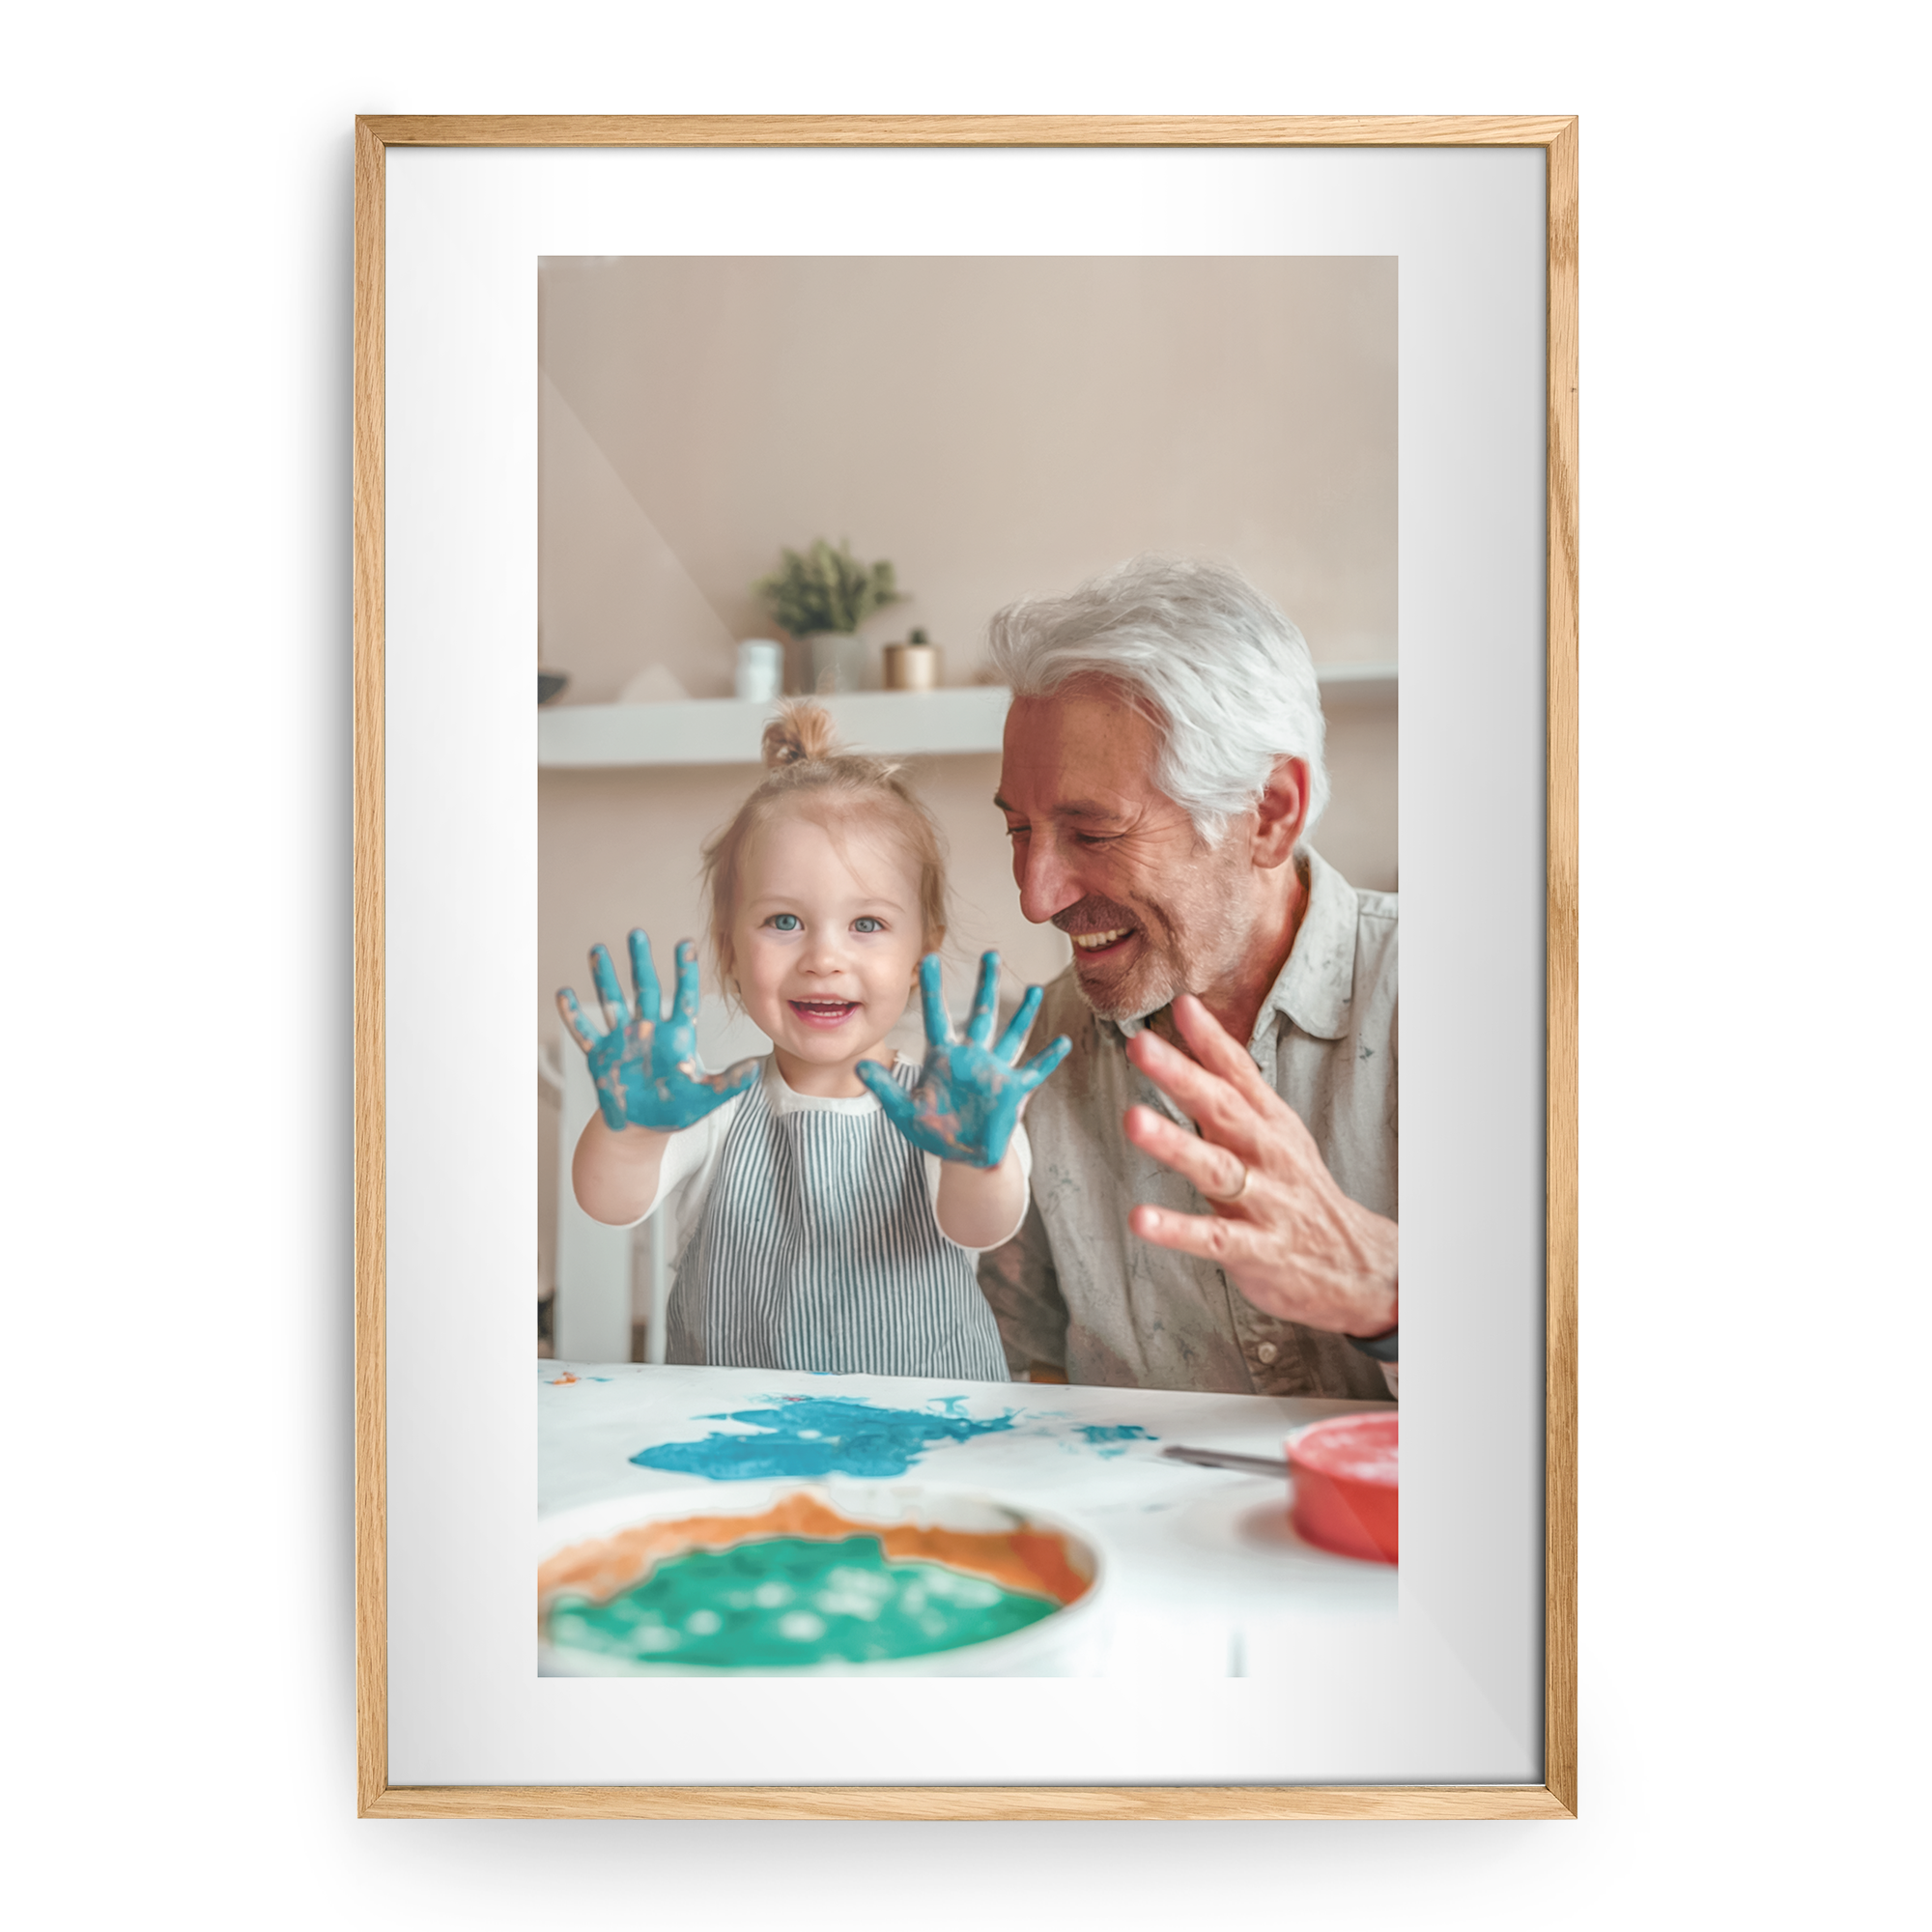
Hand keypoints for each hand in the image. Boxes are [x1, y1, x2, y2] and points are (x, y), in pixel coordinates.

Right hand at [556, 933, 758, 1132]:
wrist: (642, 1127)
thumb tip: (756, 1067)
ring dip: (604, 978)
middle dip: (640, 961)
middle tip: (637, 933)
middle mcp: (649, 1030)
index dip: (685, 971)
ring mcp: (623, 1040)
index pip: (683, 996)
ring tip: (598, 950)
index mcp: (677, 1036)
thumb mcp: (705, 1097)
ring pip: (612, 1002)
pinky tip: (563, 994)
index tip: (685, 943)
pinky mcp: (601, 1056)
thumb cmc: (675, 1109)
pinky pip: (585, 1033)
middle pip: (645, 989)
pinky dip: (573, 1016)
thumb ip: (728, 1082)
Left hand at [859, 952, 1069, 1167]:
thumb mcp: (904, 1111)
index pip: (936, 1015)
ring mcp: (995, 1071)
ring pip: (1012, 1035)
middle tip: (991, 953)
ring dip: (1024, 1014)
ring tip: (1035, 988)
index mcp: (943, 1057)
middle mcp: (971, 1056)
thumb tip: (859, 1068)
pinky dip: (1049, 1059)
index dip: (933, 988)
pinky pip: (1034, 1071)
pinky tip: (1062, 1043)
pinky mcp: (1013, 1090)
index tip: (929, 957)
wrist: (962, 1155)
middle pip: (981, 1014)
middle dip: (986, 985)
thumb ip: (885, 1088)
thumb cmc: (934, 1130)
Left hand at [1122, 994, 1397, 1336]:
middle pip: (1223, 1109)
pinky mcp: (1255, 1249)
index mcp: (1269, 1123)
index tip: (1181, 1006)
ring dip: (1175, 1144)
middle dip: (1181, 1076)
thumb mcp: (1276, 1129)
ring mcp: (1263, 1201)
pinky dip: (1177, 1229)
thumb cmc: (1298, 1188)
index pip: (1240, 1073)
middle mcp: (1267, 1154)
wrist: (1356, 1264)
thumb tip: (1190, 1018)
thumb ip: (1234, 1079)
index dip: (1211, 1039)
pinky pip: (1212, 1238)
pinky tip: (1141, 1219)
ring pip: (1216, 1168)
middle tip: (1142, 1046)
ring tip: (1133, 1119)